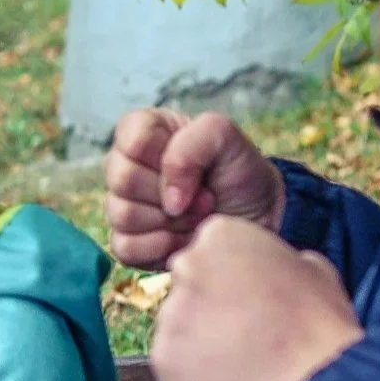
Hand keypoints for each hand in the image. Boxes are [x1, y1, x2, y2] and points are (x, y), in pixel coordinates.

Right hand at [103, 109, 283, 269]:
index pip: (131, 140)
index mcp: (143, 132)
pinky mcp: (127, 243)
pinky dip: (162, 247)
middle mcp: (126, 166)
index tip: (196, 168)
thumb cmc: (239, 173)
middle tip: (202, 196)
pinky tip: (184, 240)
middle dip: (170, 194)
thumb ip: (191, 145)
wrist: (257, 218)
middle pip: (122, 180)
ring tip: (197, 216)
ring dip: (170, 222)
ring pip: (122, 215)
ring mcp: (122, 206)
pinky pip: (126, 248)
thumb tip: (169, 200)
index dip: (165, 159)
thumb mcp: (225, 138)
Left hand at [150, 216, 363, 380]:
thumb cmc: (317, 322)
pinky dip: (192, 370)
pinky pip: (172, 360)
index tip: (245, 294)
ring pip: (177, 323)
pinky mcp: (162, 354)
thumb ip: (278, 258)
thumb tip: (274, 267)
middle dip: (206, 303)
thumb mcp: (311, 267)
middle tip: (240, 326)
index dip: (229, 276)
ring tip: (238, 353)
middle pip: (185, 282)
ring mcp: (171, 311)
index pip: (208, 250)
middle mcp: (186, 265)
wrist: (313, 375)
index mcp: (220, 234)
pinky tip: (226, 373)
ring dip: (198, 337)